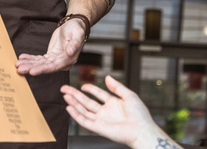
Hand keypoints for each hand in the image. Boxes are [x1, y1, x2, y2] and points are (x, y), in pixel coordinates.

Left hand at [15, 17, 85, 75]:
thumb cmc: (76, 29)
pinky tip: (22, 58)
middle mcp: (62, 62)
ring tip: (18, 64)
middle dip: (32, 68)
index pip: (54, 66)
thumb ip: (75, 44)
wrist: (74, 26)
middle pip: (45, 67)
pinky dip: (30, 59)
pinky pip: (39, 59)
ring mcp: (56, 60)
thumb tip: (70, 52)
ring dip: (29, 64)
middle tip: (20, 69)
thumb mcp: (77, 33)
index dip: (43, 69)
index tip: (32, 71)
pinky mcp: (51, 56)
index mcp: (69, 59)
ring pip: (40, 64)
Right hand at [61, 75, 178, 148]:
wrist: (142, 130)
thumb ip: (117, 86)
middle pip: (86, 102)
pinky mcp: (99, 128)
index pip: (98, 94)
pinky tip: (69, 108)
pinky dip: (76, 115)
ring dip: (74, 103)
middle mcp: (105, 112)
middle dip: (75, 95)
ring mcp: (101, 120)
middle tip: (65, 89)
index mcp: (113, 103)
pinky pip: (85, 121)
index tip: (83, 85)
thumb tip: (107, 77)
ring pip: (83, 110)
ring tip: (65, 96)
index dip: (90, 89)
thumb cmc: (140, 115)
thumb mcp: (129, 95)